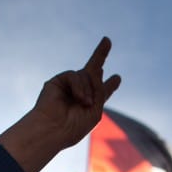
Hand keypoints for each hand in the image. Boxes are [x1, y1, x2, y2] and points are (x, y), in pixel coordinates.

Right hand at [0, 37, 121, 171]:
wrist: (54, 130)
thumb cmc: (74, 126)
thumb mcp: (96, 110)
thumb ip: (100, 89)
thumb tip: (98, 69)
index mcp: (91, 104)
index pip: (101, 92)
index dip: (110, 85)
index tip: (117, 78)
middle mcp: (80, 93)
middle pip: (92, 71)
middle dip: (100, 55)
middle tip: (107, 41)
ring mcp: (68, 86)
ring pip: (86, 75)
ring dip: (89, 89)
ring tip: (86, 104)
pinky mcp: (57, 81)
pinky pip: (74, 75)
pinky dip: (79, 86)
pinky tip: (80, 99)